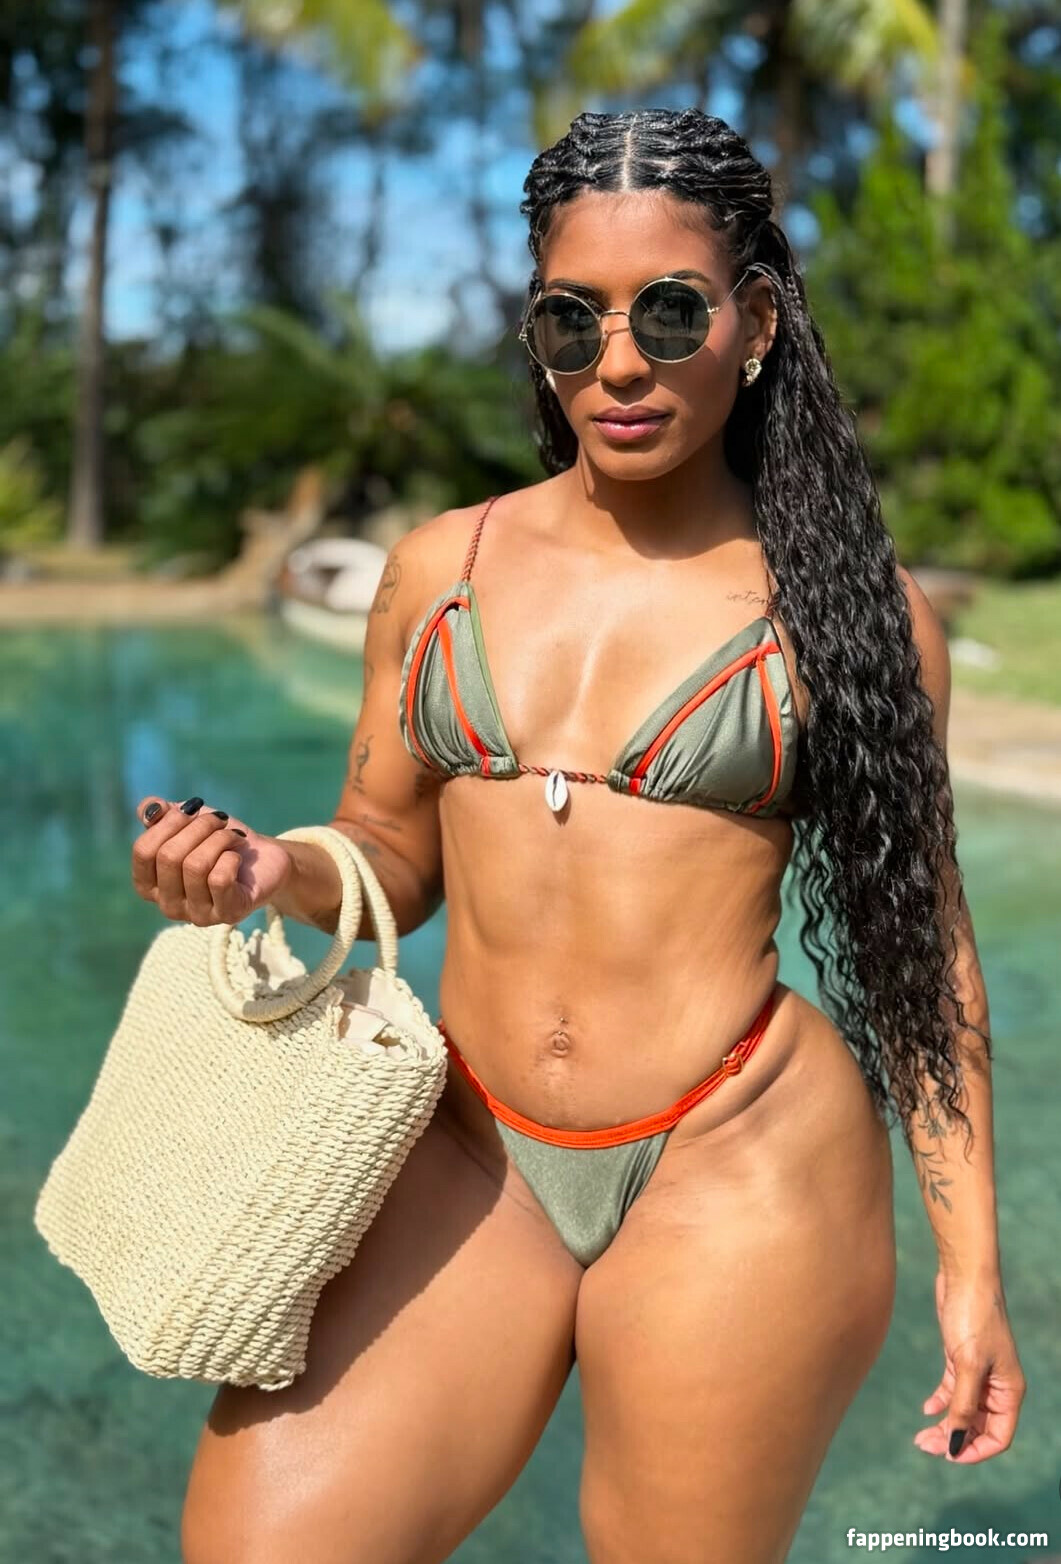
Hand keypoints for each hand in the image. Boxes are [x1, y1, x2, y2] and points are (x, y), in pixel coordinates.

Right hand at [131, 796, 293, 925]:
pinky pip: (220, 879)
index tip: (192, 809)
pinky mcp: (227, 915)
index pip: (143, 851)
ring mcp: (196, 915)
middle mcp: (168, 905)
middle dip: (199, 827)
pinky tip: (237, 858)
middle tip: (219, 819)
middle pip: (169, 856)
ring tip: (232, 836)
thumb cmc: (218, 841)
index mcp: (149, 885)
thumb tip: (150, 810)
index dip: (168, 823)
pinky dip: (231, 857)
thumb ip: (161, 814)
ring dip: (219, 839)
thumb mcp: (187, 821)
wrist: (262, 857)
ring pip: (196, 866)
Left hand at [913, 1266, 1025, 1463]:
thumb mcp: (967, 1366)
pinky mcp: (960, 1359)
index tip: (949, 1456)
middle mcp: (996, 1386)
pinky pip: (952, 1391)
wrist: (964, 1277)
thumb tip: (955, 1443)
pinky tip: (926, 1409)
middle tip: (924, 1445)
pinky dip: (940, 1402)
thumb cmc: (973, 1317)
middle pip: (977, 1426)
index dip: (975, 1450)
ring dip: (944, 1425)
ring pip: (962, 1411)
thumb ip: (962, 1406)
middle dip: (954, 1439)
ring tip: (920, 1435)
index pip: (998, 1437)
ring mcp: (978, 1373)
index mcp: (1009, 1391)